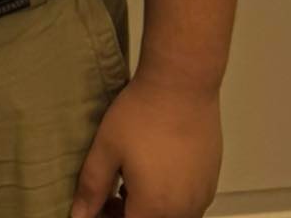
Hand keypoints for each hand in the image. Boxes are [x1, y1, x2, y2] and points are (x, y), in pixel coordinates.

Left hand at [70, 71, 222, 217]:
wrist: (182, 85)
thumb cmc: (143, 113)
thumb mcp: (107, 147)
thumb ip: (91, 187)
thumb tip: (79, 215)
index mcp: (153, 208)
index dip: (109, 217)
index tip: (100, 202)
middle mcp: (182, 211)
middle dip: (128, 213)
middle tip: (111, 192)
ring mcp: (201, 197)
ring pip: (170, 216)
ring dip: (150, 207)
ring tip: (132, 177)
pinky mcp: (210, 182)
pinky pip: (188, 204)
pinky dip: (169, 197)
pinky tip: (156, 169)